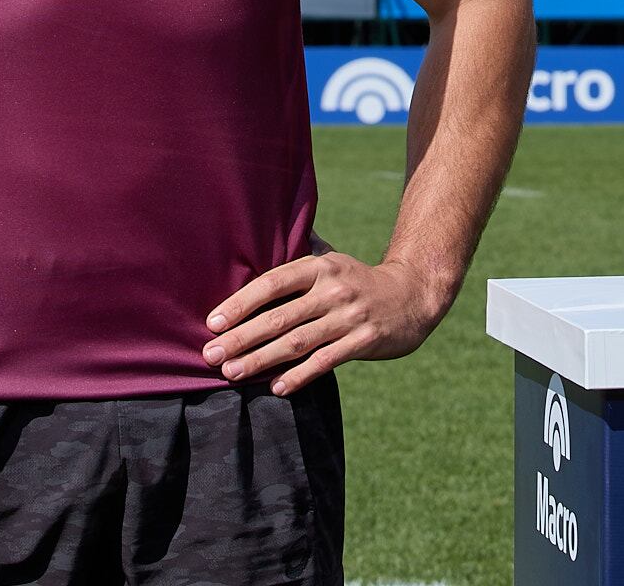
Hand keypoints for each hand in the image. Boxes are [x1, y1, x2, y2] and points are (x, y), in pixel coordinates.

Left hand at [202, 245, 450, 396]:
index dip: (241, 302)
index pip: (273, 282)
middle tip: (211, 355)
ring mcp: (350, 316)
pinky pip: (326, 361)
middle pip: (279, 317)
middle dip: (241, 338)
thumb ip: (302, 255)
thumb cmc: (359, 281)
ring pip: (298, 342)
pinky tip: (276, 387)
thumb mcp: (334, 260)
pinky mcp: (364, 340)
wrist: (413, 295)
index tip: (213, 322)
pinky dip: (300, 376)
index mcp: (321, 267)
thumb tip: (264, 235)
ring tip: (233, 373)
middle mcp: (334, 289)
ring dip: (261, 360)